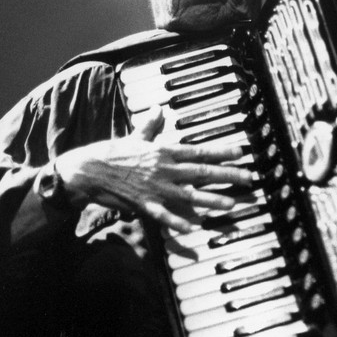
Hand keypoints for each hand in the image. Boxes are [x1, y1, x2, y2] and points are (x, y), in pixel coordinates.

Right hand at [53, 106, 252, 232]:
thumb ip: (150, 125)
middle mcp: (165, 169)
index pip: (199, 151)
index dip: (222, 151)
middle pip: (202, 172)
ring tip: (232, 204)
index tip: (241, 152)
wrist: (87, 170)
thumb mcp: (134, 136)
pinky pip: (165, 215)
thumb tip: (159, 109)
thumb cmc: (112, 153)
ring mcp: (156, 188)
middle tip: (248, 179)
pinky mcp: (144, 204)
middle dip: (228, 176)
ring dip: (213, 199)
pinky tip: (194, 227)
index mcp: (164, 151)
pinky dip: (178, 221)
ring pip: (190, 194)